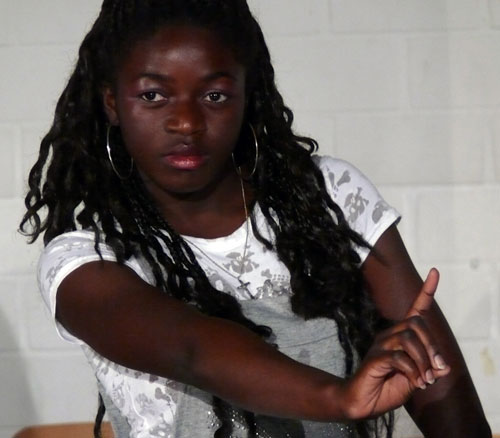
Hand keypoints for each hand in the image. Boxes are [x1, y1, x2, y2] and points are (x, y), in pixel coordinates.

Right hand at [341, 268, 450, 419]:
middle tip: (438, 369)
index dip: (426, 291)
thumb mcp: (416, 379)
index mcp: (401, 337)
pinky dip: (412, 371)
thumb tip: (443, 366)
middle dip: (432, 346)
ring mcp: (380, 345)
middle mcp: (389, 335)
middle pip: (416, 323)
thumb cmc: (388, 388)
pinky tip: (414, 382)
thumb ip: (429, 370)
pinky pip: (398, 357)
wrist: (364, 402)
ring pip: (408, 339)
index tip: (434, 272)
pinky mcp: (375, 358)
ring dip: (423, 361)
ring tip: (424, 380)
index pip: (415, 309)